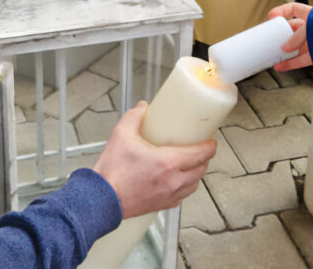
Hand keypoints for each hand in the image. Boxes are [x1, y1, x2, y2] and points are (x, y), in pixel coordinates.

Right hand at [93, 102, 216, 218]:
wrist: (101, 199)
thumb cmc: (112, 172)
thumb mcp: (122, 135)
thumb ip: (134, 117)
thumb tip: (143, 108)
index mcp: (168, 163)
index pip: (201, 154)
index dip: (210, 146)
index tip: (211, 141)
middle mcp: (173, 181)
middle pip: (201, 169)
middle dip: (204, 158)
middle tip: (200, 148)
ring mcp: (169, 195)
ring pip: (194, 184)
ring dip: (196, 173)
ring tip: (190, 163)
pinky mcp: (162, 205)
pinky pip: (183, 196)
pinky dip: (185, 187)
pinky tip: (178, 180)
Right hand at [269, 3, 312, 70]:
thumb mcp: (310, 27)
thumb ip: (296, 37)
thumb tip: (285, 48)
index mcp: (311, 15)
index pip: (293, 9)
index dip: (281, 11)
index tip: (271, 17)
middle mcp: (310, 28)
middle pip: (291, 30)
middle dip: (280, 35)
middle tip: (269, 39)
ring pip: (294, 47)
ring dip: (283, 51)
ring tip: (271, 55)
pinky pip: (299, 60)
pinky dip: (289, 64)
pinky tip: (279, 66)